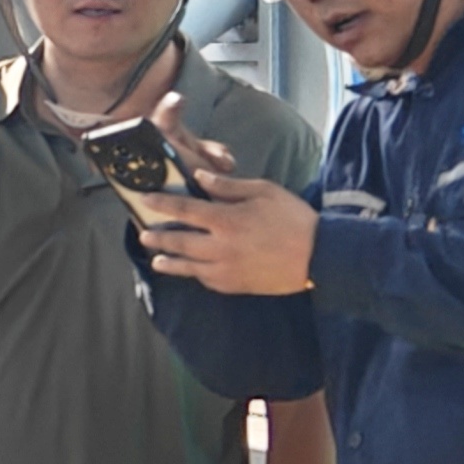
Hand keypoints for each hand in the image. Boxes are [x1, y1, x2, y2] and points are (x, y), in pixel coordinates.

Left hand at [139, 112, 323, 297]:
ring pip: (188, 266)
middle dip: (158, 237)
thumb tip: (200, 177)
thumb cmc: (293, 218)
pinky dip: (194, 274)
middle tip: (143, 233)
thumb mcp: (263, 191)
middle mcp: (220, 247)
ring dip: (169, 262)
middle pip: (179, 241)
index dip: (161, 203)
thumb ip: (228, 187)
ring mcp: (226, 269)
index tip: (145, 199)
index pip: (184, 209)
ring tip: (156, 259)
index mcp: (226, 219)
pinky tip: (189, 270)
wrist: (319, 257)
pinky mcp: (235, 285)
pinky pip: (206, 280)